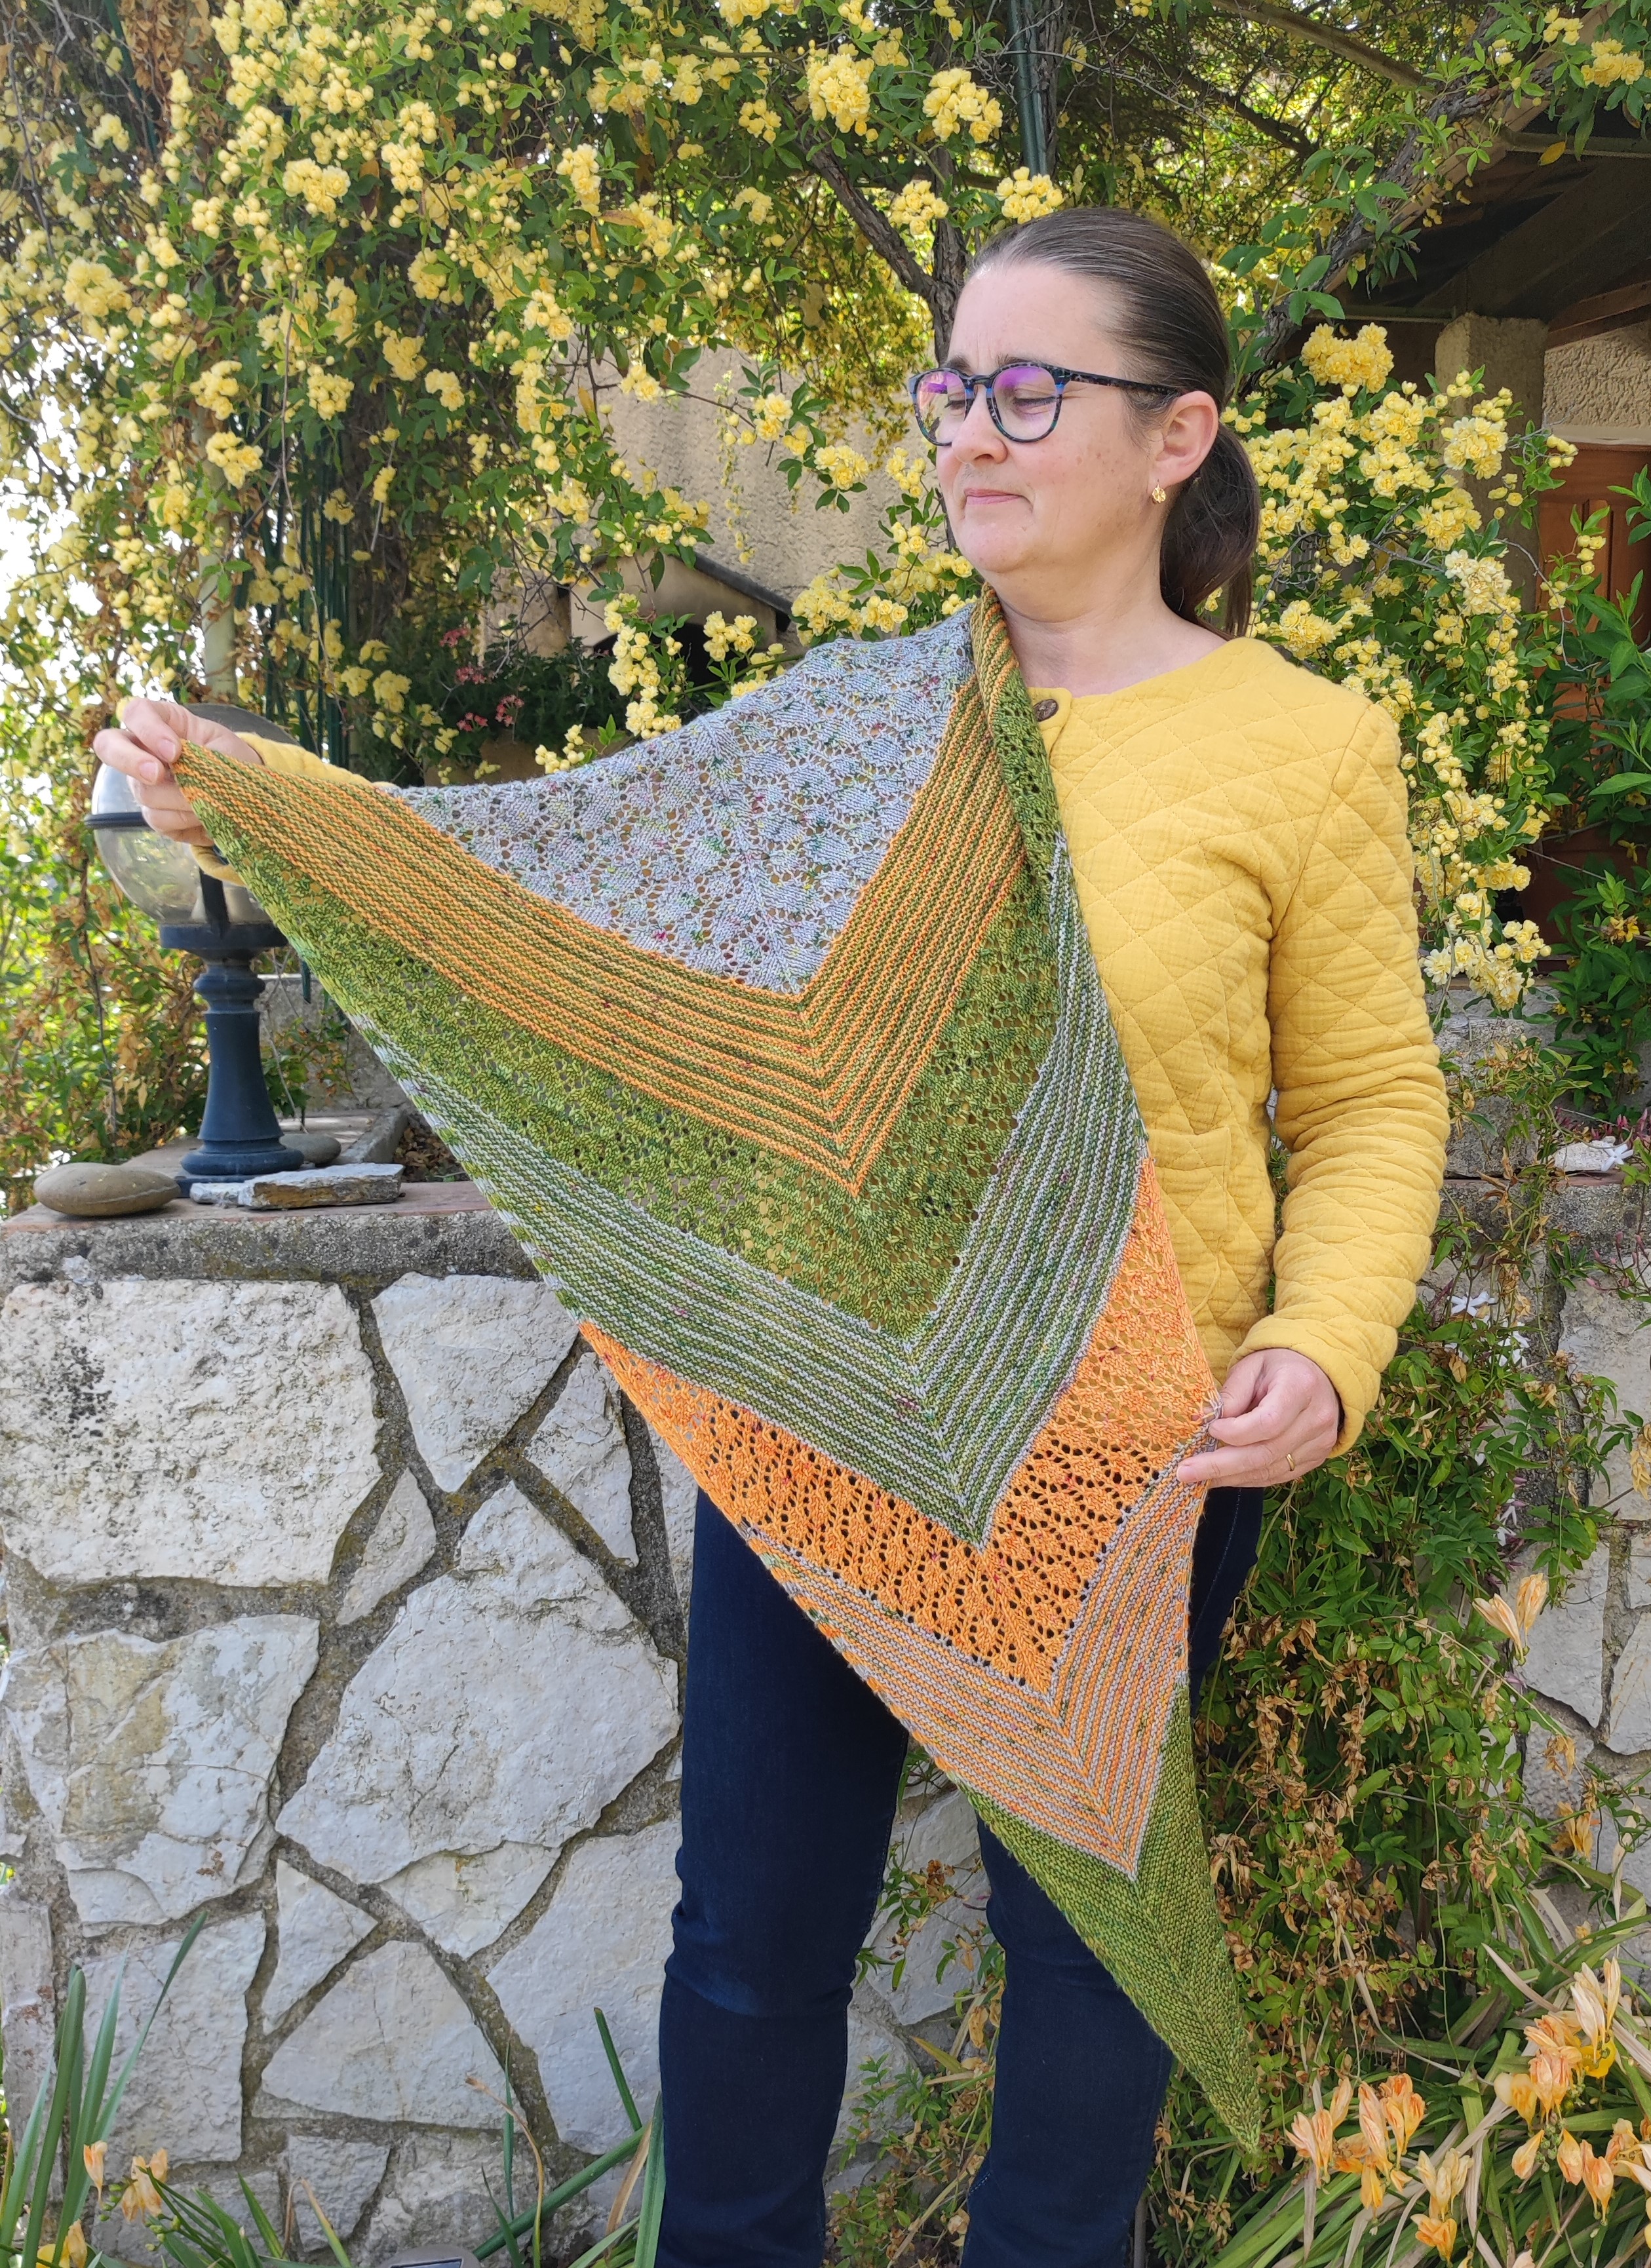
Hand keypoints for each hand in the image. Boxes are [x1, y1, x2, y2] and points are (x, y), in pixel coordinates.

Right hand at [92, 698, 263, 849]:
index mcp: (163, 722)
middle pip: (108, 746)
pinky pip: (158, 820)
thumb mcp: (227, 749)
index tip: (175, 751)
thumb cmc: (233, 759)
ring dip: (180, 800)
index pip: (136, 712)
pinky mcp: (154, 813)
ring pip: (143, 792)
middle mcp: (143, 750)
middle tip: (157, 775)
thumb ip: (204, 756)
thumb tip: (187, 780)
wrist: (245, 791)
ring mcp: (143, 783)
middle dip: (130, 762)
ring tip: (211, 801)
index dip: (149, 730)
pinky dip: (185, 821)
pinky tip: (205, 818)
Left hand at [1177, 1348, 1340, 1488]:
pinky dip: (1248, 1479)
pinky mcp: (1316, 1458)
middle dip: (1221, 1466)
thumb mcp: (1251, 1367)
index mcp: (1300, 1387)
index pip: (1267, 1422)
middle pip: (1266, 1453)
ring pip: (1270, 1470)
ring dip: (1231, 1477)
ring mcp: (1320, 1442)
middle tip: (1186, 1472)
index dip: (1235, 1432)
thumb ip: (1231, 1393)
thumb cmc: (1278, 1367)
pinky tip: (1223, 1478)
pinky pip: (1278, 1476)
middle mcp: (1317, 1418)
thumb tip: (1204, 1421)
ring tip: (1198, 1478)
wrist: (1318, 1374)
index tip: (1210, 1429)